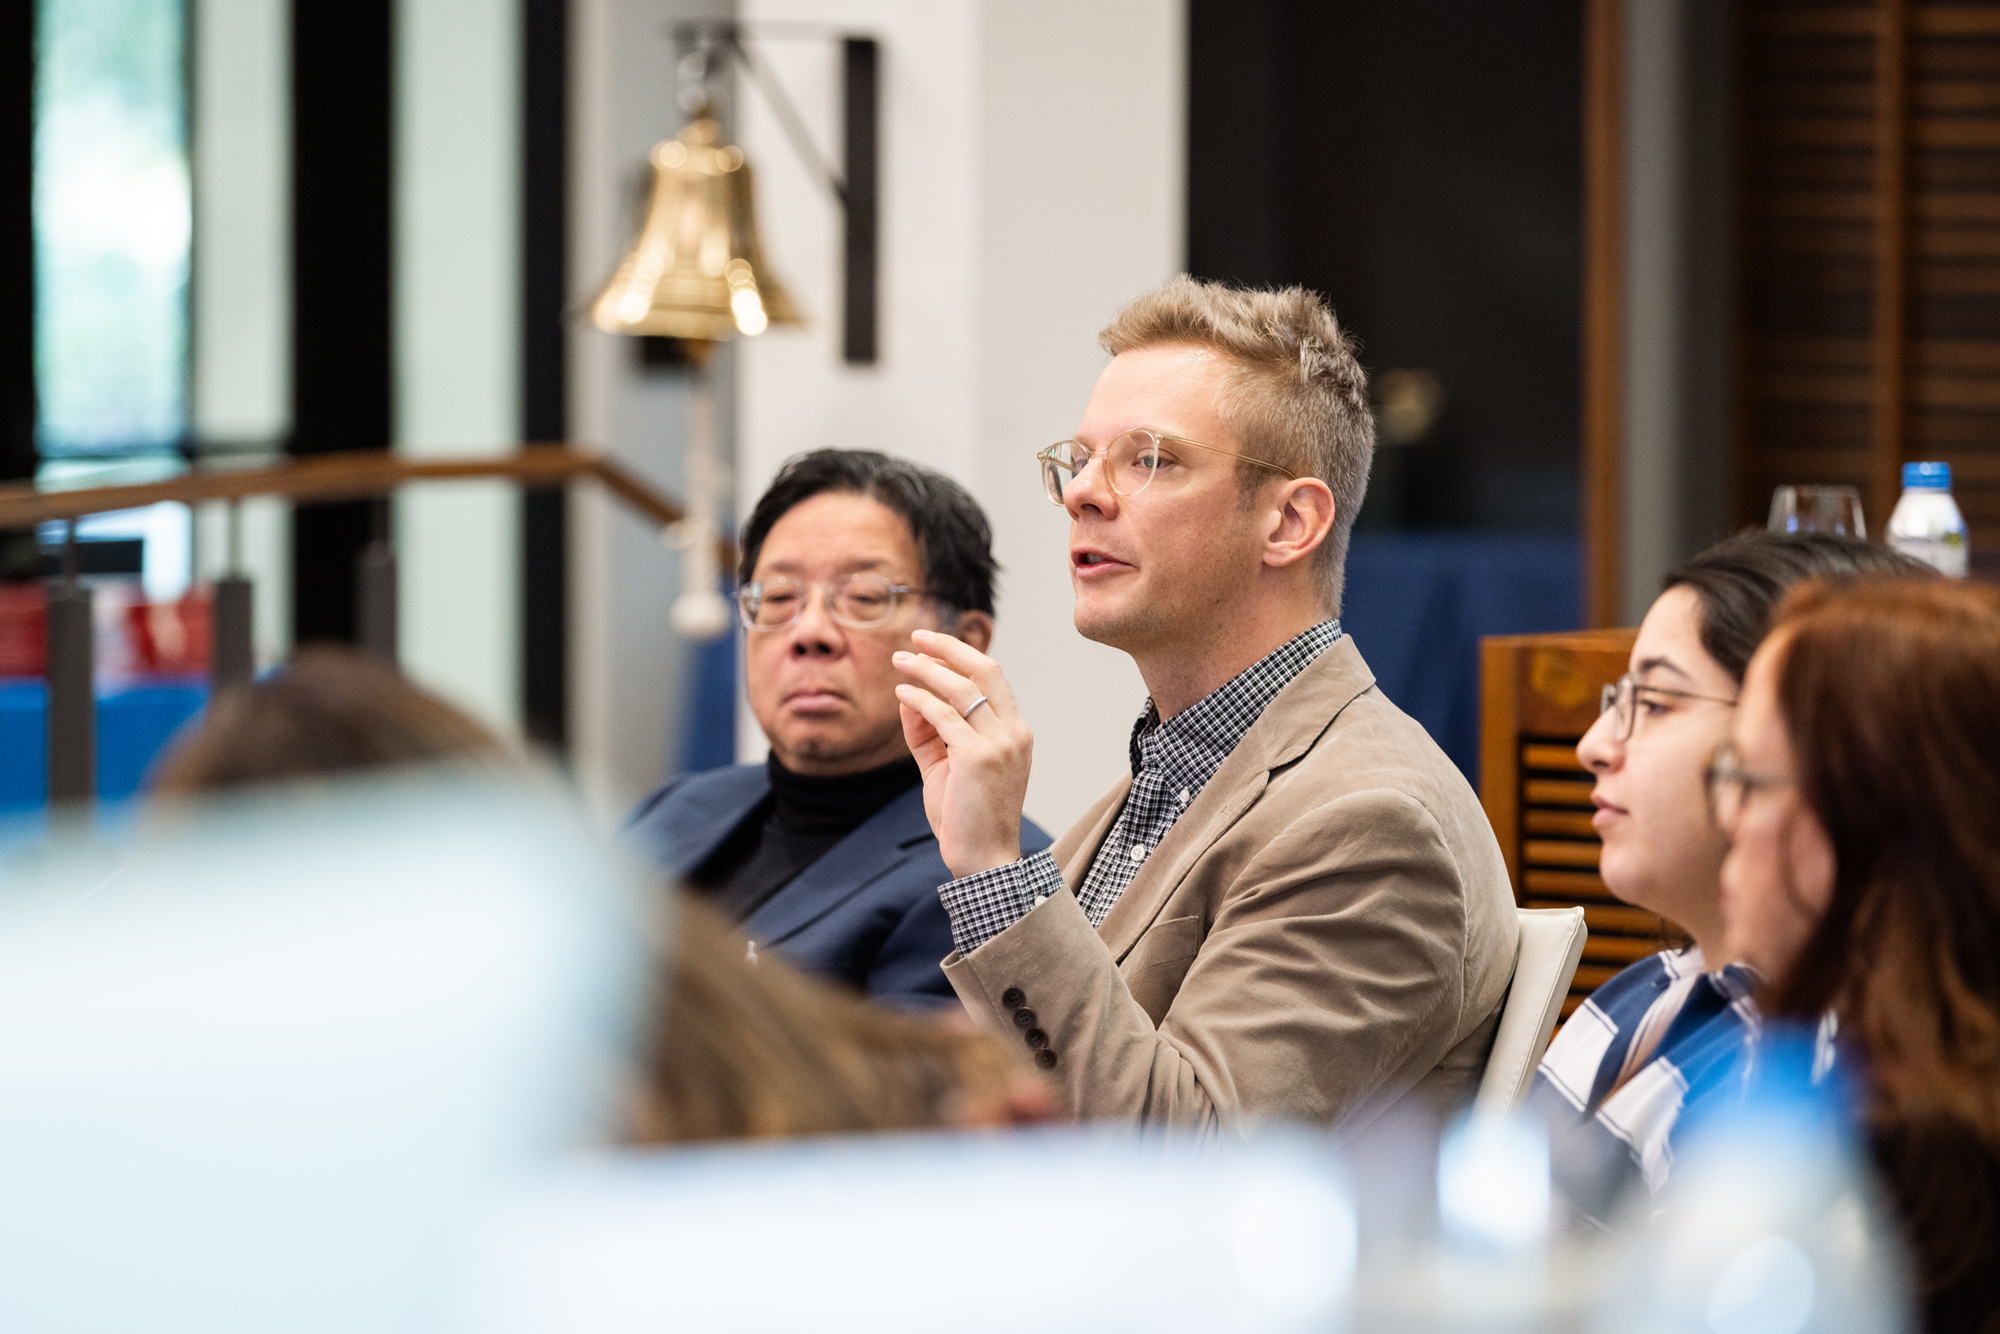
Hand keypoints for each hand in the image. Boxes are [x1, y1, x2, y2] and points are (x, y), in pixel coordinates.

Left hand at [893, 629, 1032, 877]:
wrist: (984, 861)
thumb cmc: (967, 817)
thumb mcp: (948, 765)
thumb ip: (930, 731)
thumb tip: (909, 694)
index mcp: (1015, 732)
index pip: (993, 678)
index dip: (961, 656)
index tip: (931, 645)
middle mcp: (1014, 732)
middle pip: (985, 669)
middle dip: (949, 647)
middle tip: (917, 637)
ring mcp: (999, 743)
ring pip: (961, 688)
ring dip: (927, 669)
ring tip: (899, 661)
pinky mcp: (978, 757)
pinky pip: (943, 715)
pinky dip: (919, 700)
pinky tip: (902, 694)